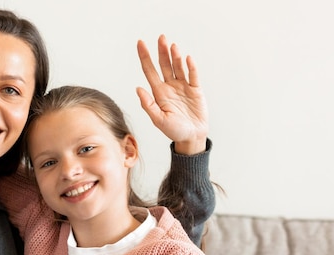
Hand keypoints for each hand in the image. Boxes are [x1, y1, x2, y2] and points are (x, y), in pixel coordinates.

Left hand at [137, 34, 208, 154]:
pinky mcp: (195, 90)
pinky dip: (190, 67)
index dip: (145, 57)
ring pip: (178, 67)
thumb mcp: (158, 120)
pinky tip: (187, 58)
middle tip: (161, 38)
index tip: (140, 43)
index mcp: (158, 93)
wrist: (191, 137)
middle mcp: (169, 87)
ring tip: (172, 46)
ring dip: (175, 56)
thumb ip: (148, 105)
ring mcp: (183, 87)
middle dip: (162, 51)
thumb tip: (138, 89)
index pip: (149, 71)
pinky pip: (192, 75)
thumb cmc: (173, 130)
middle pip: (164, 65)